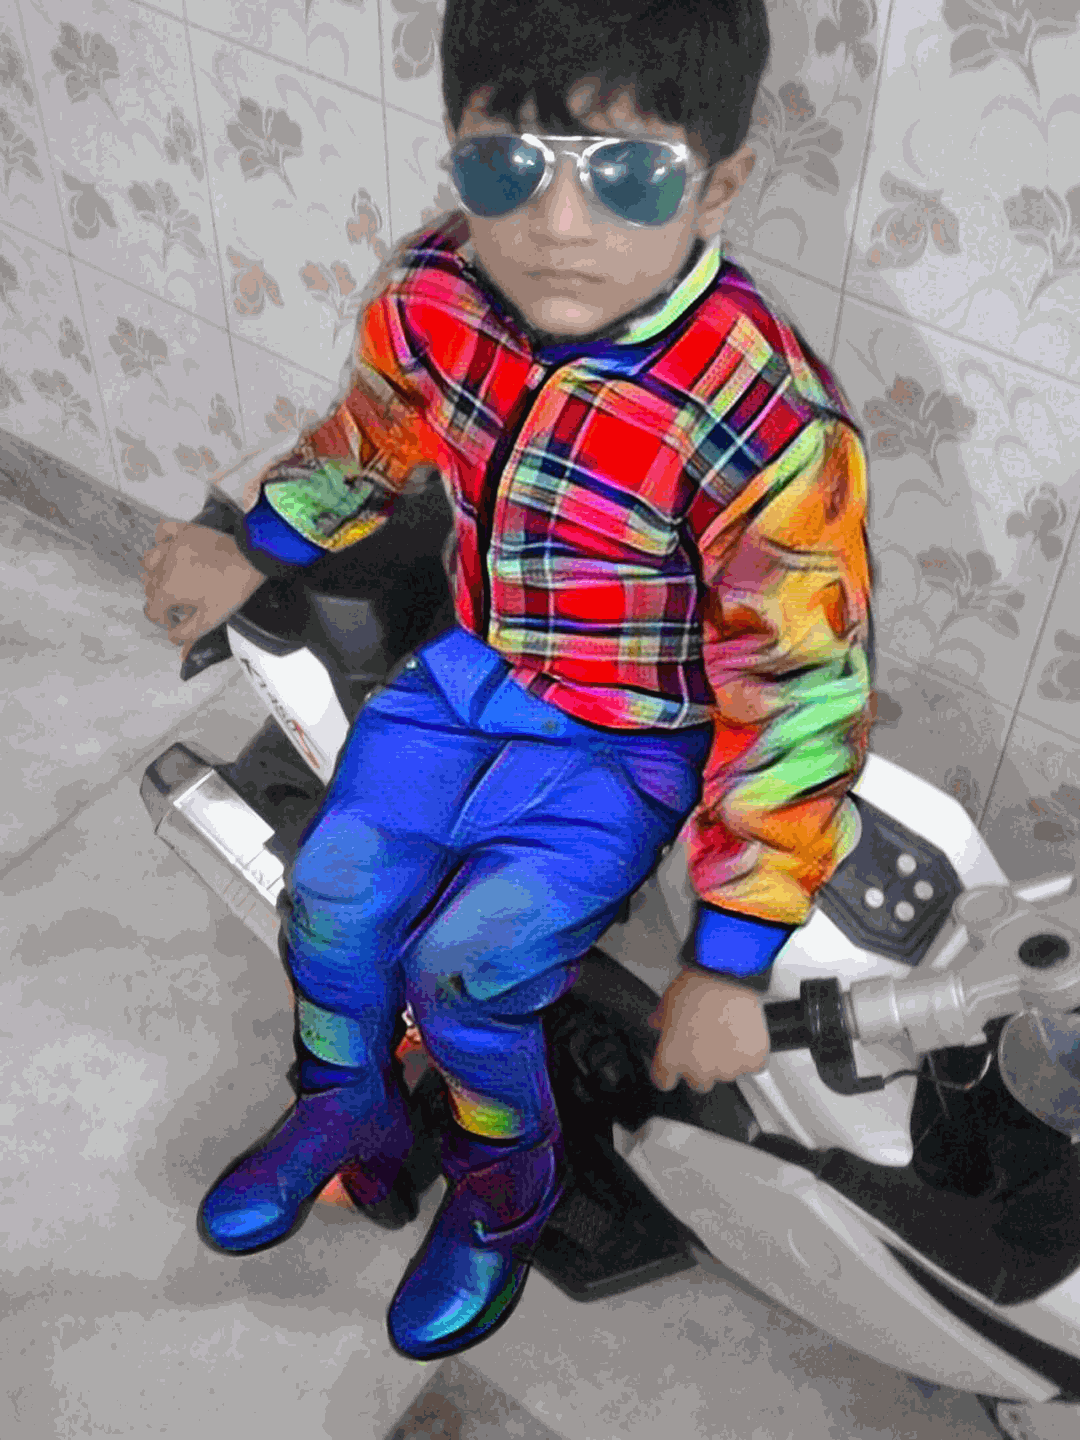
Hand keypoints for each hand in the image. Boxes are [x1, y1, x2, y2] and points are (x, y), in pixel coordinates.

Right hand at [140, 521, 264, 661]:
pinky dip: (162, 540)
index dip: (162, 619)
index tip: (175, 622)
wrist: (251, 558)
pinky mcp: (184, 531)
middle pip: (149, 586)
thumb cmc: (231, 590)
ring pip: (150, 560)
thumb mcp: (211, 618)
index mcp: (167, 589)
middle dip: (160, 599)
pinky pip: (163, 532)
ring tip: (171, 579)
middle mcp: (162, 567)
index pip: (152, 609)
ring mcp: (172, 546)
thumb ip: (188, 633)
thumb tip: (172, 639)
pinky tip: (170, 549)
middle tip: (178, 604)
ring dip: (155, 572)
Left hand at [648, 968, 769, 1091]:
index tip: (676, 1063)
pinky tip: (744, 1036)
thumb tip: (658, 1023)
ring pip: (727, 1074)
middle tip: (706, 1042)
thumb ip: (660, 1022)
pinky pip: (753, 1066)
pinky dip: (751, 1054)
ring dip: (727, 1060)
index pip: (664, 1081)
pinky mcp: (753, 1062)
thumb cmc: (696, 987)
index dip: (670, 1071)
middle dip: (702, 1066)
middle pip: (699, 1082)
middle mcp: (698, 1071)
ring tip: (727, 1032)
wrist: (727, 974)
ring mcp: (727, 1069)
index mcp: (671, 1059)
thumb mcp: (666, 1003)